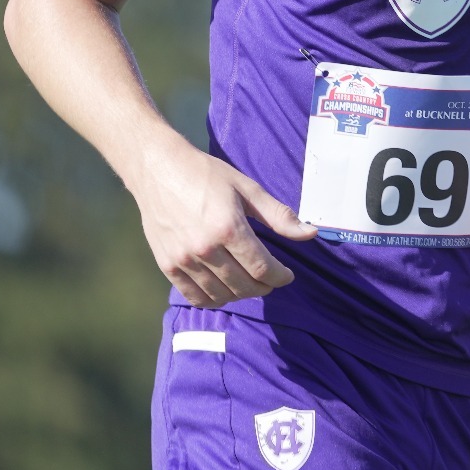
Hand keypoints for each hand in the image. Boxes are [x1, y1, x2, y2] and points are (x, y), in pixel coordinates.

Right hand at [129, 135, 318, 307]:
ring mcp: (183, 260)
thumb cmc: (206, 175)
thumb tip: (310, 233)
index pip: (261, 268)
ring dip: (241, 294)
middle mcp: (204, 249)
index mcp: (228, 228)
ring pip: (221, 295)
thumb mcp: (248, 189)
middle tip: (271, 279)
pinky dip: (214, 299)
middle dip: (264, 286)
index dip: (280, 276)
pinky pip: (195, 296)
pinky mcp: (167, 266)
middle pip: (243, 285)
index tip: (287, 275)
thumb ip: (279, 216)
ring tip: (250, 283)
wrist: (159, 169)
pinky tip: (224, 290)